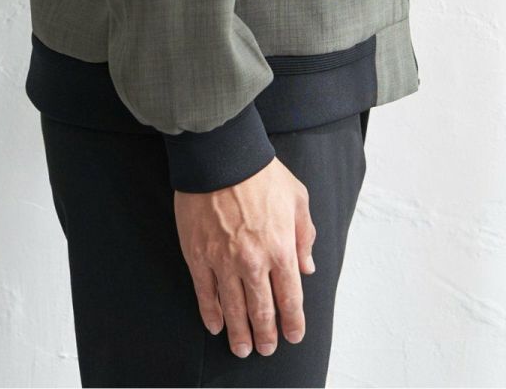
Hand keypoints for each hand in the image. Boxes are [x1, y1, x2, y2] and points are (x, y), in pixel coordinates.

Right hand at [174, 155, 316, 358]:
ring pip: (233, 309)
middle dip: (266, 335)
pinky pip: (205, 294)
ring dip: (239, 333)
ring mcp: (224, 262)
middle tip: (266, 349)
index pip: (290, 298)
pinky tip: (216, 326)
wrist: (221, 156)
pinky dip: (210, 313)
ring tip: (243, 349)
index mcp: (282, 248)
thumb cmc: (262, 174)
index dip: (293, 322)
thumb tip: (307, 267)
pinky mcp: (198, 256)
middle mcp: (254, 261)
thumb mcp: (298, 198)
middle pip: (262, 310)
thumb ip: (305, 235)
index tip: (293, 336)